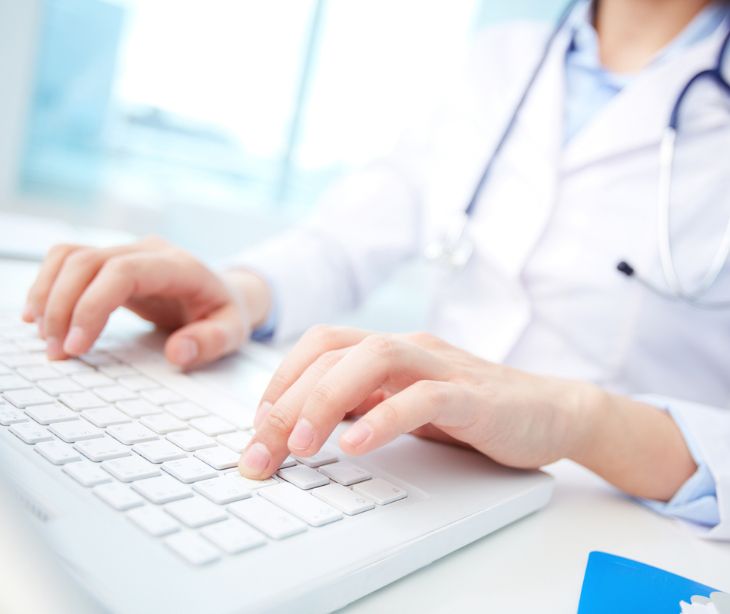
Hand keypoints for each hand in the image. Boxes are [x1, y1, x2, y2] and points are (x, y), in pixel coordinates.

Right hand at [23, 236, 271, 366]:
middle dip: (62, 307)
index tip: (76, 345)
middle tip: (56, 353)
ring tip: (46, 339)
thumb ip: (211, 342)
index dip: (92, 305)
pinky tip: (40, 317)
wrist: (224, 293)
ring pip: (70, 256)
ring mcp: (128, 251)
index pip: (123, 271)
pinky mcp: (111, 262)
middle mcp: (149, 251)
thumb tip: (177, 354)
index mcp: (180, 266)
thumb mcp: (233, 331)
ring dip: (48, 296)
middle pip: (87, 261)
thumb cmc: (226, 313)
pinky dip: (48, 285)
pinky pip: (68, 261)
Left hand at [239, 326, 593, 477]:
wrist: (549, 411)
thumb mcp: (403, 405)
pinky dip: (384, 418)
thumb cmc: (471, 410)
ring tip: (302, 444)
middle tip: (262, 449)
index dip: (280, 381)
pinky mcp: (472, 395)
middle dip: (287, 401)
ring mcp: (441, 367)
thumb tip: (300, 423)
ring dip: (326, 399)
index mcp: (388, 350)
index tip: (257, 427)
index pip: (320, 347)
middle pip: (333, 353)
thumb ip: (360, 404)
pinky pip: (422, 398)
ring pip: (373, 359)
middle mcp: (409, 349)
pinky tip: (357, 445)